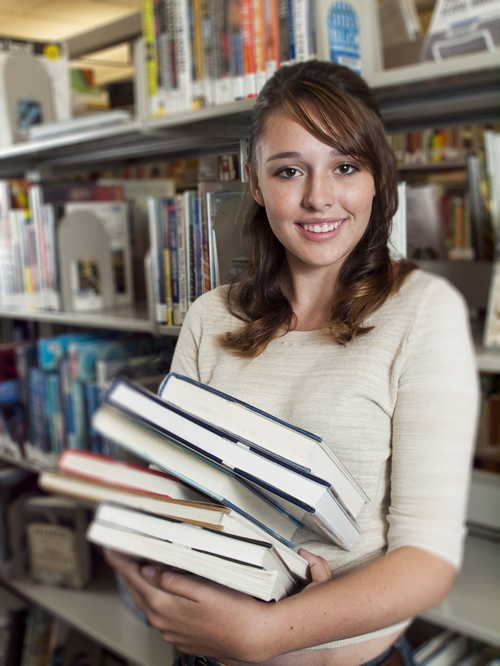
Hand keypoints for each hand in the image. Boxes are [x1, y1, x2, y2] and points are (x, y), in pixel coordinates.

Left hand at [103, 547, 332, 660]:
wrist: (254, 639)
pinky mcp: (182, 637)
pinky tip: (159, 590)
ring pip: (149, 603)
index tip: (109, 548)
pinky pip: (161, 614)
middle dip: (127, 572)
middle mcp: (163, 623)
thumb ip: (173, 579)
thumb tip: (149, 570)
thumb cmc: (234, 610)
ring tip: (136, 567)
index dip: (121, 562)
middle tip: (119, 552)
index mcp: (164, 607)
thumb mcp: (204, 587)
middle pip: (138, 592)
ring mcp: (172, 632)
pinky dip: (155, 598)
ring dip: (141, 585)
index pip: (134, 580)